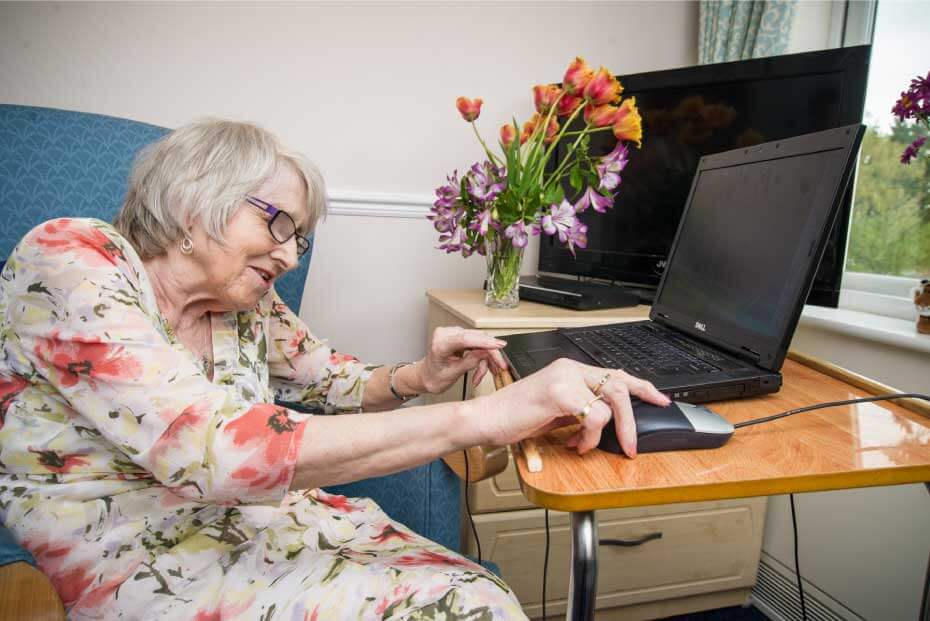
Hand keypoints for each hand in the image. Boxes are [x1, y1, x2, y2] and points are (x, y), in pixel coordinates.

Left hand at [415, 327, 507, 394]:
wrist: (426, 376)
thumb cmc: (433, 377)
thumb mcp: (452, 374)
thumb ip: (469, 362)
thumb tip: (486, 353)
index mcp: (440, 344)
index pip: (465, 339)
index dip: (485, 342)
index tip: (499, 346)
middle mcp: (446, 334)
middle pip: (477, 339)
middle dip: (491, 355)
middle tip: (500, 367)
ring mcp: (454, 333)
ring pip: (480, 341)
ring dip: (486, 359)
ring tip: (481, 376)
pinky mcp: (460, 336)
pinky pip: (478, 343)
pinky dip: (482, 356)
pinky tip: (481, 369)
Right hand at [473, 358, 669, 457]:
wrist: (487, 419)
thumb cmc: (514, 418)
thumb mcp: (556, 412)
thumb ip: (580, 409)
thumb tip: (607, 422)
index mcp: (569, 369)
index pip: (614, 373)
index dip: (641, 387)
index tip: (661, 400)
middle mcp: (569, 367)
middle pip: (619, 385)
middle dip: (632, 418)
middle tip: (632, 444)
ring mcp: (564, 377)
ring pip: (610, 402)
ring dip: (606, 432)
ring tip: (586, 445)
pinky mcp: (559, 391)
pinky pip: (594, 415)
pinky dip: (589, 435)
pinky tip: (574, 443)